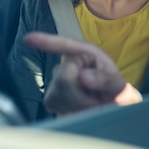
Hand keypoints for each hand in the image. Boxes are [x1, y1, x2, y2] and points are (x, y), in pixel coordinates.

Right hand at [24, 32, 141, 114]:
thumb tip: (84, 77)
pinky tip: (79, 109)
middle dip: (81, 96)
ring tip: (90, 104)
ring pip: (57, 94)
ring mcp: (58, 80)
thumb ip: (107, 80)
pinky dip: (68, 111)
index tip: (29, 38)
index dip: (47, 41)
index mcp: (86, 53)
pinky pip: (52, 104)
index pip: (65, 45)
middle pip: (63, 80)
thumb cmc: (118, 93)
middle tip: (96, 101)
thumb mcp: (120, 86)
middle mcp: (69, 63)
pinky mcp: (51, 96)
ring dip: (76, 105)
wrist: (112, 109)